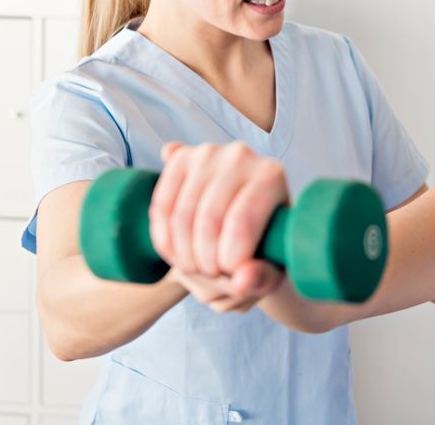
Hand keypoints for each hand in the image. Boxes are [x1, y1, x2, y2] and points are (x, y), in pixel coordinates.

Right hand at [148, 141, 288, 310]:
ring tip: (197, 270)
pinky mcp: (180, 158)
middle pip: (209, 220)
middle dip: (204, 262)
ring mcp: (207, 153)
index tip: (231, 278)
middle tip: (212, 278)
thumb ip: (263, 278)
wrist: (245, 217)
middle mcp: (241, 155)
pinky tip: (176, 256)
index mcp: (272, 176)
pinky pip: (161, 206)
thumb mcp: (273, 267)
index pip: (242, 223)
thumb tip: (241, 281)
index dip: (229, 261)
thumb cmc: (266, 246)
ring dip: (182, 256)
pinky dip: (163, 239)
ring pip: (181, 216)